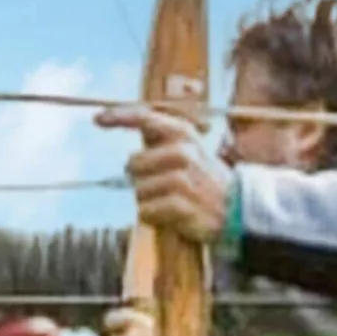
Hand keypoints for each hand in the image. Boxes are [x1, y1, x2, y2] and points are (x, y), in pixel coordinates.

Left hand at [96, 105, 231, 243]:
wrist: (238, 211)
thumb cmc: (207, 182)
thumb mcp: (192, 151)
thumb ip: (163, 139)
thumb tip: (132, 124)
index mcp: (183, 135)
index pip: (145, 118)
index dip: (119, 117)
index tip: (98, 119)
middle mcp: (181, 152)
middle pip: (132, 165)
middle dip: (142, 178)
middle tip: (166, 187)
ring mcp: (181, 179)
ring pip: (138, 192)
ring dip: (150, 201)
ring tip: (174, 202)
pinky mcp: (179, 205)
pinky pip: (145, 212)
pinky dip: (153, 218)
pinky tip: (172, 217)